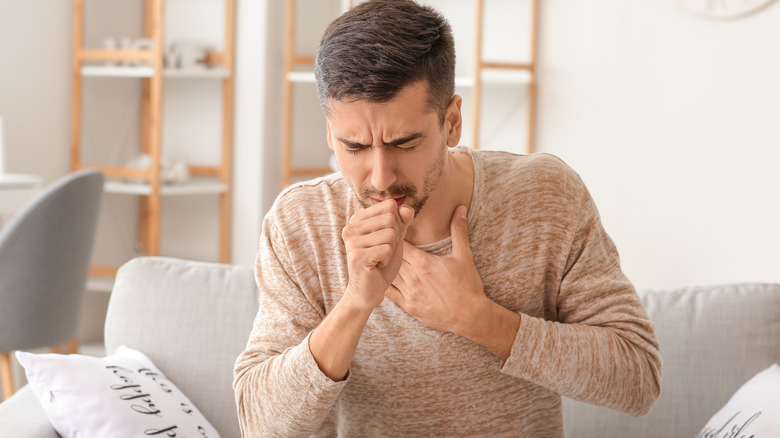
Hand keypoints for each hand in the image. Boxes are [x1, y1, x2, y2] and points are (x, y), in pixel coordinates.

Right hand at [342, 200, 414, 310]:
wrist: (369, 290)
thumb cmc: (382, 262)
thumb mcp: (396, 236)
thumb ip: (402, 219)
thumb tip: (406, 208)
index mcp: (357, 219)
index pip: (390, 206)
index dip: (397, 223)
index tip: (385, 239)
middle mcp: (350, 227)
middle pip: (391, 218)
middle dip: (394, 238)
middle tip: (382, 251)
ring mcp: (351, 241)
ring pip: (390, 234)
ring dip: (391, 250)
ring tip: (379, 259)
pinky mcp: (357, 256)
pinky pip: (387, 249)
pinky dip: (387, 259)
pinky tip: (377, 265)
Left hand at [386, 206, 487, 334]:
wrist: (470, 316)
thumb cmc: (468, 285)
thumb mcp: (464, 256)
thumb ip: (459, 231)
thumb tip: (460, 208)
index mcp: (423, 262)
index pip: (400, 243)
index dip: (395, 236)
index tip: (394, 231)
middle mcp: (413, 277)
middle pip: (391, 258)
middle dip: (388, 250)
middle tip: (385, 243)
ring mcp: (409, 293)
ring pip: (388, 275)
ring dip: (386, 267)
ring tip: (383, 259)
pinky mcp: (409, 307)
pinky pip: (389, 293)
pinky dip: (385, 284)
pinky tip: (384, 278)